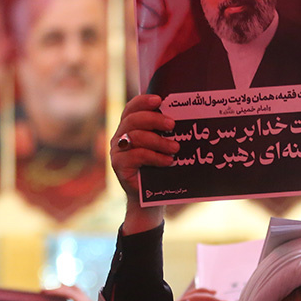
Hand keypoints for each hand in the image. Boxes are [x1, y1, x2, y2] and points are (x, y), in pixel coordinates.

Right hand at [43, 283, 94, 300]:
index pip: (69, 293)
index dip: (56, 291)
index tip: (45, 292)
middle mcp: (87, 300)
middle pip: (71, 288)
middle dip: (57, 288)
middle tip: (44, 291)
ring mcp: (87, 299)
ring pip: (74, 287)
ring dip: (62, 288)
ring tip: (50, 291)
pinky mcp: (86, 299)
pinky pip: (75, 290)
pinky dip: (66, 290)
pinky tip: (58, 294)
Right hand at [112, 94, 176, 233]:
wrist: (149, 200)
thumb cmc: (159, 170)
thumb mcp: (162, 148)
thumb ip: (164, 133)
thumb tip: (183, 118)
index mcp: (129, 129)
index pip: (131, 109)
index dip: (143, 102)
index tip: (159, 100)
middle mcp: (120, 138)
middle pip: (133, 120)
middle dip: (154, 119)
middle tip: (172, 125)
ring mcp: (117, 152)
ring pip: (136, 137)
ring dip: (159, 141)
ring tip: (175, 148)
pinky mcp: (118, 165)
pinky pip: (137, 155)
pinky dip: (155, 157)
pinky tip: (168, 161)